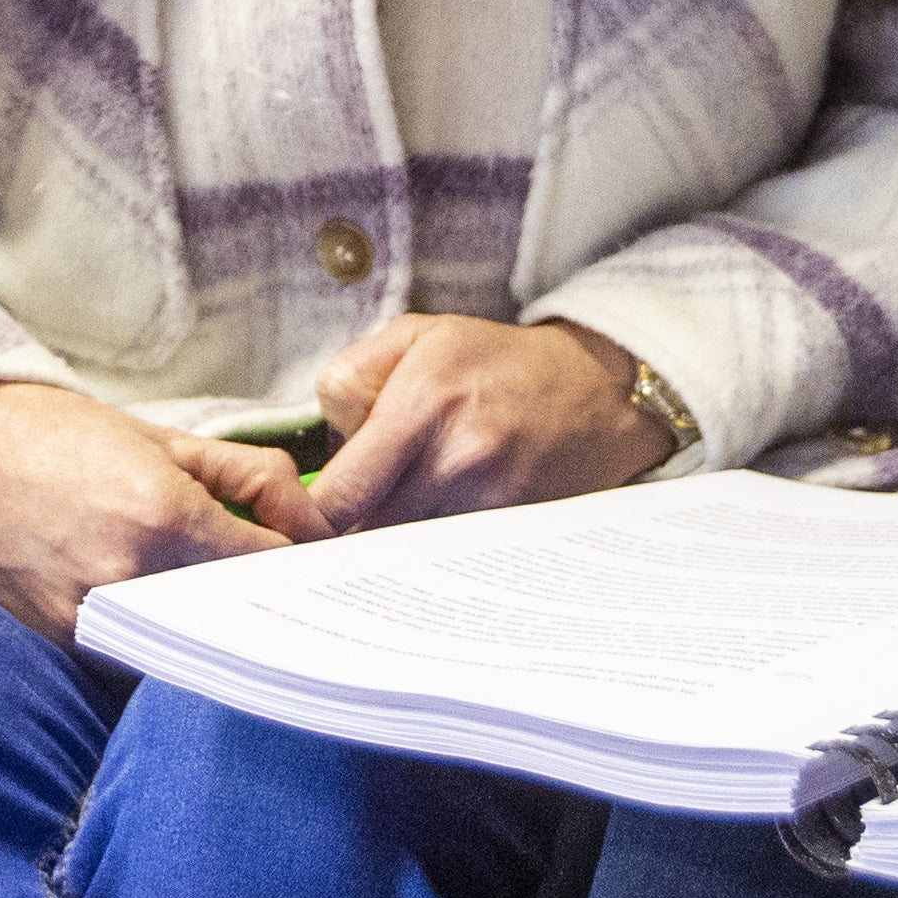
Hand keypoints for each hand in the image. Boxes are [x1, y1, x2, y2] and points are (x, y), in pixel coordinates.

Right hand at [0, 380, 322, 640]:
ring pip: (192, 642)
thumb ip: (250, 478)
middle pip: (237, 613)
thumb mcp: (167, 439)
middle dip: (263, 599)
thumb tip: (312, 526)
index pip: (269, 567)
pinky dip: (165, 635)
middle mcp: (129, 578)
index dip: (300, 563)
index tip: (314, 559)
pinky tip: (169, 603)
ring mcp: (91, 619)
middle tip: (281, 581)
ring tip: (224, 589)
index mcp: (163, 518)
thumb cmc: (54, 433)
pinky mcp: (62, 640)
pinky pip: (140, 653)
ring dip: (216, 623)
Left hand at [309, 317, 676, 528]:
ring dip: (387, 549)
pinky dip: (430, 557)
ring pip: (407, 556)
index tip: (300, 518)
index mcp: (423, 403)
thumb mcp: (416, 336)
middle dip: (345, 538)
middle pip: (371, 536)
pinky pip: (450, 561)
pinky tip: (424, 542)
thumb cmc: (495, 361)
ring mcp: (493, 501)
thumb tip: (323, 445)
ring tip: (381, 531)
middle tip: (332, 534)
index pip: (342, 495)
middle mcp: (460, 458)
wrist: (596, 390)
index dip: (311, 519)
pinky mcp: (515, 530)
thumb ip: (351, 376)